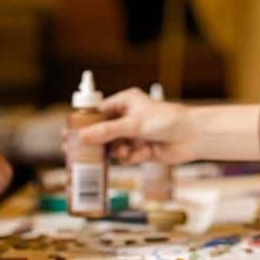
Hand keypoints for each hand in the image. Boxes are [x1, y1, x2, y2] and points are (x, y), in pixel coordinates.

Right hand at [74, 87, 192, 164]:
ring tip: (126, 152)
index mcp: (125, 102)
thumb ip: (106, 131)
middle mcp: (128, 117)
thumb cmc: (166, 121)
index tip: (67, 134)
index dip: (82, 124)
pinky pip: (127, 157)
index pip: (97, 113)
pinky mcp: (141, 149)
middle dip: (96, 143)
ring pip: (114, 147)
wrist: (192, 136)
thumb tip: (81, 137)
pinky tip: (143, 154)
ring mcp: (134, 134)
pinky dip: (133, 157)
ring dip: (119, 152)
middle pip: (102, 132)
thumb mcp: (133, 124)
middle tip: (77, 152)